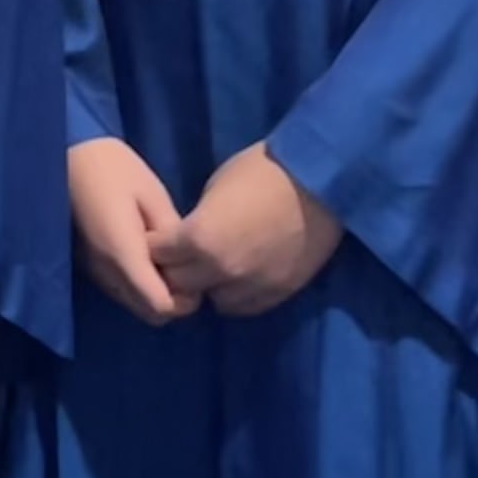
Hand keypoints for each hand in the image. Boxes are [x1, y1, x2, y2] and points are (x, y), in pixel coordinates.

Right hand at [67, 137, 188, 323]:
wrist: (67, 156)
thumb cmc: (113, 168)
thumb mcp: (152, 195)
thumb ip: (171, 233)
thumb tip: (188, 262)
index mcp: (123, 253)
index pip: (161, 306)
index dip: (185, 300)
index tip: (196, 276)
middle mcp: (107, 272)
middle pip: (150, 314)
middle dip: (173, 300)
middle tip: (185, 268)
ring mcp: (96, 271)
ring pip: (135, 304)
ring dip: (155, 293)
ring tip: (168, 260)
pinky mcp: (91, 266)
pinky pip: (123, 290)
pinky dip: (140, 285)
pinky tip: (149, 257)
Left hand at [154, 142, 342, 316]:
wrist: (321, 180)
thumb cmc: (264, 171)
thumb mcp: (216, 189)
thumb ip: (196, 223)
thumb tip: (187, 239)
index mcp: (198, 239)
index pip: (156, 256)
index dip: (156, 246)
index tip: (160, 240)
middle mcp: (220, 271)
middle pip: (178, 286)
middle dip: (176, 270)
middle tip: (183, 256)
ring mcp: (250, 287)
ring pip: (212, 301)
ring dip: (209, 286)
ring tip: (216, 267)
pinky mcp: (277, 294)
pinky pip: (244, 306)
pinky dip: (237, 294)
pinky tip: (241, 275)